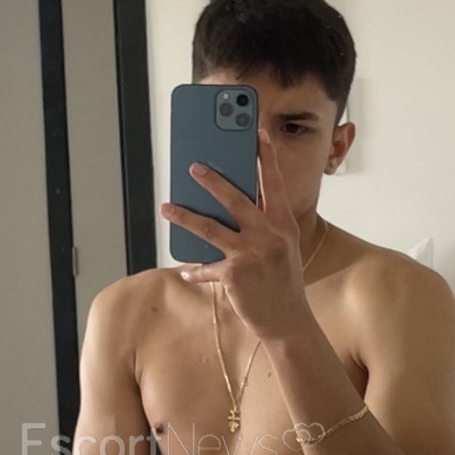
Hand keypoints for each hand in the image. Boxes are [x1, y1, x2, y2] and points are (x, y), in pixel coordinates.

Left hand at [160, 129, 313, 341]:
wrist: (287, 320)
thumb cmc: (282, 282)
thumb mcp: (282, 248)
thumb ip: (264, 226)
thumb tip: (231, 207)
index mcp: (283, 225)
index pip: (273, 184)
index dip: (266, 158)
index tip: (257, 134)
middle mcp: (269, 235)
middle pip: (235, 200)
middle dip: (212, 181)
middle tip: (193, 166)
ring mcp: (251, 254)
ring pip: (210, 228)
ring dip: (185, 216)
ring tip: (166, 207)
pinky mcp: (234, 275)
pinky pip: (207, 267)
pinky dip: (195, 270)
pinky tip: (185, 271)